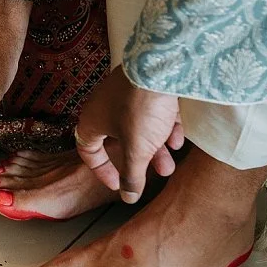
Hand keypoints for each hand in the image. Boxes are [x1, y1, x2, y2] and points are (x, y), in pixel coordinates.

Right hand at [73, 69, 183, 202]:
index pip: (88, 151)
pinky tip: (178, 138)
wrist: (160, 68)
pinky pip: (153, 112)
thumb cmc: (139, 110)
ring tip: (171, 164)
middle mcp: (105, 107)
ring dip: (155, 148)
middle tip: (154, 174)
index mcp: (92, 121)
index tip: (118, 185)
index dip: (102, 171)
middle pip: (120, 141)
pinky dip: (165, 128)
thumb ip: (131, 177)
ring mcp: (127, 95)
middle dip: (140, 161)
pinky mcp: (147, 87)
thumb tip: (127, 198)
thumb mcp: (136, 151)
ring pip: (139, 128)